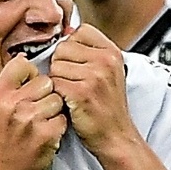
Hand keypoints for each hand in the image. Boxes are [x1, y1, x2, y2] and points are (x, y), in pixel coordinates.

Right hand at [0, 54, 67, 169]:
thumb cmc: (0, 143)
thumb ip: (9, 86)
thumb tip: (25, 64)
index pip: (22, 64)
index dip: (32, 73)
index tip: (32, 83)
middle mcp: (14, 104)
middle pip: (46, 81)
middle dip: (46, 94)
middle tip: (38, 109)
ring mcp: (31, 119)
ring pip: (58, 99)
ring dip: (54, 111)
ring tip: (42, 122)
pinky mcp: (46, 134)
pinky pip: (63, 119)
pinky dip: (59, 126)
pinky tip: (47, 133)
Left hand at [49, 24, 134, 154]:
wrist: (116, 137)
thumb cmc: (107, 108)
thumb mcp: (107, 73)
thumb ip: (89, 51)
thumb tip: (65, 31)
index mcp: (112, 53)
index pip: (79, 32)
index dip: (73, 49)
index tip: (80, 67)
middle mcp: (106, 61)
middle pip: (63, 48)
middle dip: (63, 66)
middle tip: (77, 84)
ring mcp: (95, 76)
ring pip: (55, 66)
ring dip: (59, 81)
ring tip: (74, 94)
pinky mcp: (81, 92)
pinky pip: (54, 83)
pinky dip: (58, 95)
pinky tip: (71, 103)